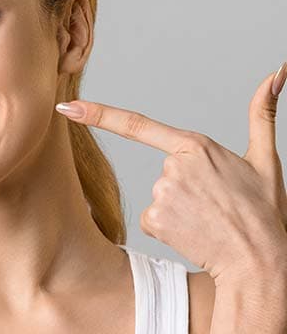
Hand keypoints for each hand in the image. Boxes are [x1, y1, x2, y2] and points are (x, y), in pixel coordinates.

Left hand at [55, 64, 286, 286]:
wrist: (260, 261)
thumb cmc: (263, 211)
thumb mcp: (266, 158)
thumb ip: (263, 113)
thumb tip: (277, 72)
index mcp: (195, 146)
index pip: (137, 124)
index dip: (97, 114)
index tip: (66, 106)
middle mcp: (172, 167)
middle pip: (164, 172)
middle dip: (186, 187)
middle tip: (215, 204)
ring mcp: (161, 194)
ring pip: (160, 197)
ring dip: (180, 209)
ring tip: (208, 219)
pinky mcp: (153, 219)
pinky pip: (153, 219)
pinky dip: (171, 226)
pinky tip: (194, 232)